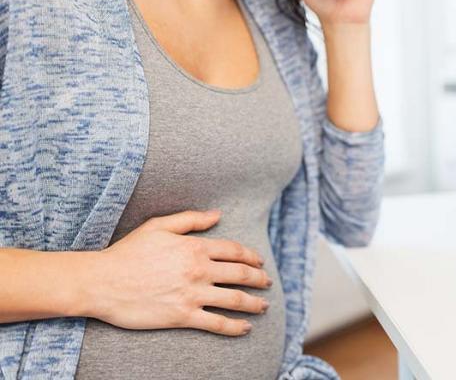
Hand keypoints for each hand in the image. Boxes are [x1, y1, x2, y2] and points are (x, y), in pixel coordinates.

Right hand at [88, 211, 272, 335]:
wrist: (100, 282)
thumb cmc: (127, 253)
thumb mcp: (158, 226)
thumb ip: (191, 219)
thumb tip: (218, 214)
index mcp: (194, 247)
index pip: (234, 251)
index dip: (252, 257)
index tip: (260, 262)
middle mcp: (198, 270)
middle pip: (241, 275)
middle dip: (260, 279)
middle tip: (267, 283)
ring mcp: (192, 295)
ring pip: (235, 299)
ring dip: (255, 304)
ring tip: (264, 306)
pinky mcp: (182, 317)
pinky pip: (217, 323)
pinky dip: (235, 327)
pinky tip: (246, 328)